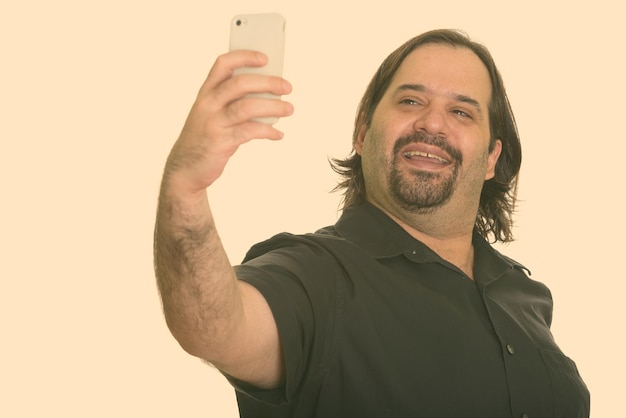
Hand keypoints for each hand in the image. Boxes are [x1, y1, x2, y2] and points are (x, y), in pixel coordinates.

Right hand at [165, 50, 293, 193]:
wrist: (185, 169)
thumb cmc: (205, 137)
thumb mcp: (212, 114)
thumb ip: (233, 102)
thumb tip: (270, 95)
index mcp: (206, 92)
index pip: (223, 64)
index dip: (244, 57)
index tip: (265, 58)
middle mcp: (207, 104)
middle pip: (240, 84)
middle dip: (267, 82)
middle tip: (287, 87)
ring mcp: (213, 123)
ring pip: (247, 107)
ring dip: (273, 107)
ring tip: (289, 109)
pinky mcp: (220, 142)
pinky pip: (249, 132)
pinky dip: (267, 131)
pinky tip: (277, 134)